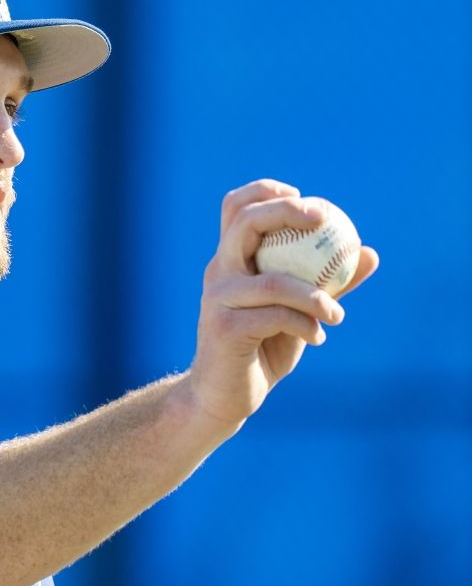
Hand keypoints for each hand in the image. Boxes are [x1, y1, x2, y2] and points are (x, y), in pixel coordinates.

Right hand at [189, 179, 378, 426]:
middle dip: (285, 212)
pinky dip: (304, 324)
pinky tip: (317, 337)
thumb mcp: (297, 311)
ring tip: (337, 314)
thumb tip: (368, 253)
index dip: (265, 191)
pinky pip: (276, 317)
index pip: (236, 208)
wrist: (224, 395)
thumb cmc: (262, 348)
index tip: (305, 199)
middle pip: (245, 223)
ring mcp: (217, 299)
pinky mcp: (223, 328)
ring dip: (315, 295)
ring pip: (273, 281)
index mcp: (230, 260)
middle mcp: (219, 272)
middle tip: (323, 219)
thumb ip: (326, 283)